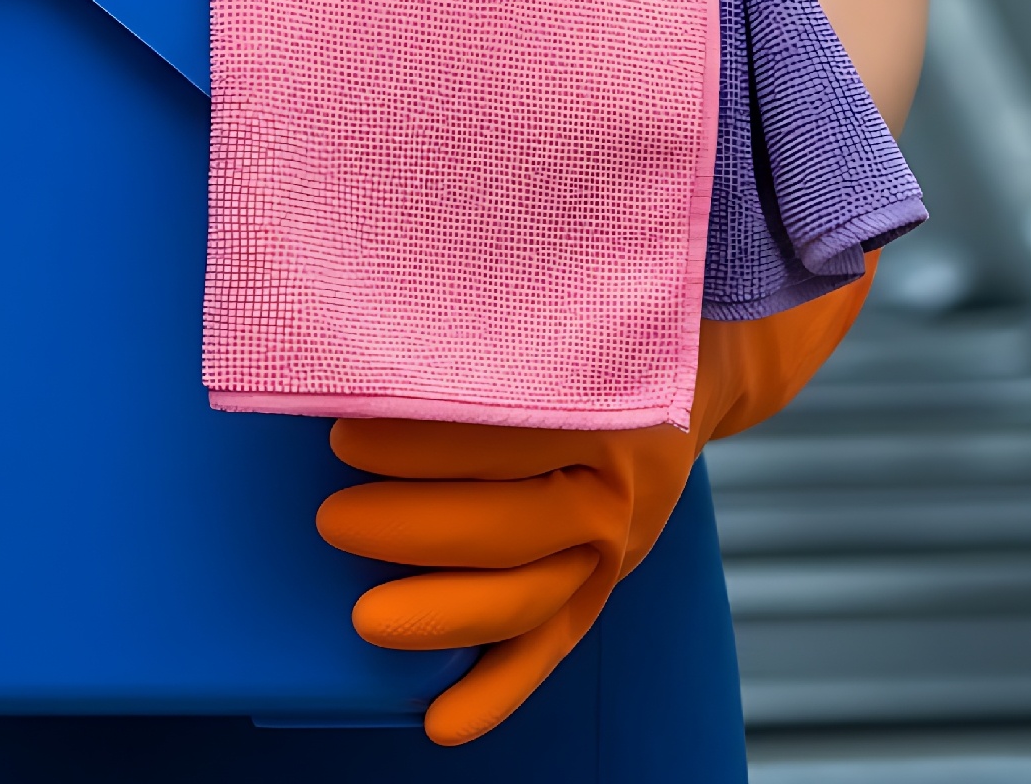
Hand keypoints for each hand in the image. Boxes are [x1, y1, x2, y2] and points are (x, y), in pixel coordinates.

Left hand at [318, 270, 871, 744]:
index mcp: (609, 404)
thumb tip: (365, 335)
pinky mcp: (603, 582)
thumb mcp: (552, 308)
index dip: (417, 443)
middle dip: (411, 530)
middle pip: (509, 527)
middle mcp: (619, 486)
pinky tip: (440, 723)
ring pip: (526, 599)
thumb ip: (481, 329)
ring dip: (443, 617)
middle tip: (332, 521)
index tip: (342, 435)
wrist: (698, 357)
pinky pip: (549, 647)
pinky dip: (497, 690)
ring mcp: (615, 544)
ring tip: (365, 619)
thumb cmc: (592, 321)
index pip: (502, 436)